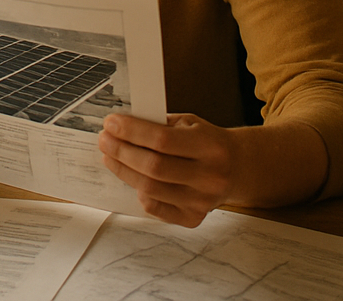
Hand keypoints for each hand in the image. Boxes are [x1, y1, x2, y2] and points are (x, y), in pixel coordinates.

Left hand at [98, 113, 237, 226]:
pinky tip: (131, 177)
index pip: (162, 140)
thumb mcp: (191, 124)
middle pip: (153, 167)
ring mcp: (201, 201)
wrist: (237, 168)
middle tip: (105, 139)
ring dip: (123, 170)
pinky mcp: (193, 218)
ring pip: (150, 188)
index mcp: (210, 146)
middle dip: (122, 151)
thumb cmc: (208, 142)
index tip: (111, 123)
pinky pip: (155, 208)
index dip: (132, 131)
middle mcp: (209, 176)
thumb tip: (123, 127)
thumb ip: (161, 126)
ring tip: (110, 155)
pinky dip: (138, 191)